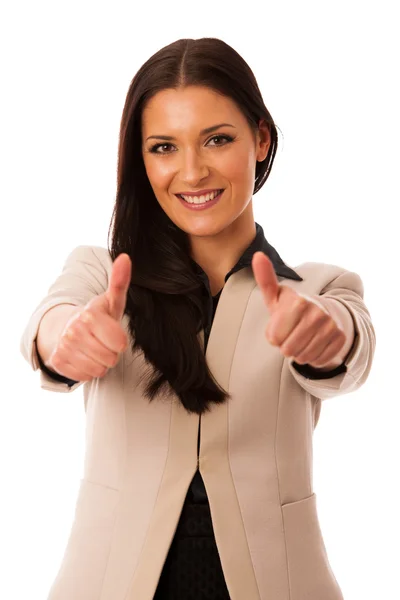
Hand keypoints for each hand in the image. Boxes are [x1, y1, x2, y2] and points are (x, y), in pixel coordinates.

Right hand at [47, 253, 131, 381]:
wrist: (69, 327)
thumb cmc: (99, 316)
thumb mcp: (112, 301)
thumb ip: (120, 281)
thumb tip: (125, 257)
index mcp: (89, 314)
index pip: (119, 344)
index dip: (120, 341)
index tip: (113, 332)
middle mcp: (73, 330)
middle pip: (110, 359)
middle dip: (110, 353)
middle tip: (103, 341)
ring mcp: (63, 346)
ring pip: (98, 370)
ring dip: (100, 362)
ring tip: (94, 349)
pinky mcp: (58, 361)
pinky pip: (85, 376)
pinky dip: (87, 370)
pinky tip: (83, 356)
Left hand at [251, 252, 346, 367]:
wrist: (322, 313)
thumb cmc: (291, 308)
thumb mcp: (275, 296)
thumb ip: (265, 279)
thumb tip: (257, 255)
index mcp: (297, 302)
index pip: (274, 339)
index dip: (274, 336)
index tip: (281, 324)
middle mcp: (317, 313)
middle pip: (288, 350)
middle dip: (286, 345)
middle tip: (292, 332)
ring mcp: (331, 325)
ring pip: (303, 357)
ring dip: (299, 352)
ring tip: (303, 338)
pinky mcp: (341, 338)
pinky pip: (318, 360)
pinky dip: (314, 356)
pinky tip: (315, 343)